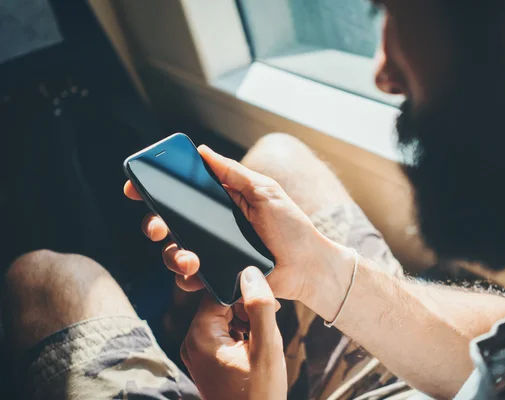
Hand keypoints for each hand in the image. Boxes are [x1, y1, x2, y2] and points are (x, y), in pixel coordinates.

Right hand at [124, 145, 340, 301]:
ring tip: (190, 260)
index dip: (155, 189)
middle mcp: (210, 226)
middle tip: (156, 227)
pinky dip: (188, 278)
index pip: (182, 192)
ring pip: (174, 253)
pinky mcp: (217, 277)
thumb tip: (202, 151)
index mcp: (220, 201)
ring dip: (173, 256)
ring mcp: (212, 252)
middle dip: (153, 224)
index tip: (136, 186)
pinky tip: (196, 276)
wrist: (308, 266)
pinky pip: (191, 278)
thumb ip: (233, 174)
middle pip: (168, 224)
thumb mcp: (265, 192)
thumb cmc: (291, 226)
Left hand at [182, 266, 285, 399]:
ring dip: (245, 322)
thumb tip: (251, 273)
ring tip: (261, 341)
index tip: (266, 305)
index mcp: (199, 335)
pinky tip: (254, 349)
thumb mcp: (266, 347)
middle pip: (220, 305)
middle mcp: (191, 342)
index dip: (245, 293)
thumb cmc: (260, 393)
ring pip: (223, 319)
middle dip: (246, 309)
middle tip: (267, 324)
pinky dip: (240, 335)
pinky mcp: (205, 361)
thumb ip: (259, 307)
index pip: (219, 293)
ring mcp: (196, 353)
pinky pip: (222, 334)